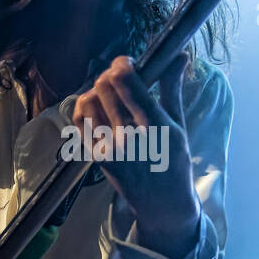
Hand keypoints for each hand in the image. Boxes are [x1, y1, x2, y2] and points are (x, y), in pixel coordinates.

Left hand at [70, 52, 200, 258]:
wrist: (162, 203)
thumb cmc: (174, 162)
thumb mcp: (178, 124)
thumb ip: (172, 88)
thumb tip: (179, 55)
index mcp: (155, 125)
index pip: (125, 81)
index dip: (122, 64)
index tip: (128, 62)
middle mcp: (129, 136)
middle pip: (104, 87)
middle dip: (110, 75)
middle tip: (119, 78)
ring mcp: (109, 148)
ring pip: (87, 101)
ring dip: (96, 90)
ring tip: (108, 94)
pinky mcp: (96, 157)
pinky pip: (79, 121)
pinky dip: (84, 108)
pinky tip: (97, 108)